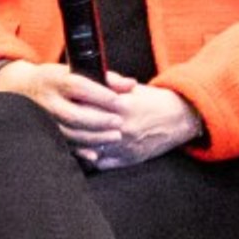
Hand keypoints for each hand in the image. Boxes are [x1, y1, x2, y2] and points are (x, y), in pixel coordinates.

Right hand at [0, 58, 131, 145]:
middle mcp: (48, 100)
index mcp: (56, 80)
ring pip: (68, 132)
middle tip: (119, 123)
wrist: (22, 88)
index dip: (100, 94)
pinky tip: (96, 154)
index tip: (119, 100)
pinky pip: (62, 145)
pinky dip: (80, 152)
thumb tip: (131, 85)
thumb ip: (105, 78)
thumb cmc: (57, 78)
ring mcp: (44, 119)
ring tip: (115, 137)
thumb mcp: (75, 70)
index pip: (79, 86)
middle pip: (73, 113)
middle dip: (98, 120)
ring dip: (93, 137)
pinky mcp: (44, 133)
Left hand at [71, 76, 206, 169]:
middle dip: (70, 123)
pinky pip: (100, 163)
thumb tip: (92, 75)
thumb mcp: (134, 88)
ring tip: (65, 133)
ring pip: (90, 148)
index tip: (64, 100)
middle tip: (59, 117)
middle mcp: (123, 129)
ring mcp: (124, 147)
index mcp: (123, 107)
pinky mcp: (127, 160)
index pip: (89, 106)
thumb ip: (112, 82)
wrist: (179, 120)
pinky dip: (89, 158)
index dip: (74, 103)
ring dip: (76, 142)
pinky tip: (81, 150)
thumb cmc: (155, 101)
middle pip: (85, 129)